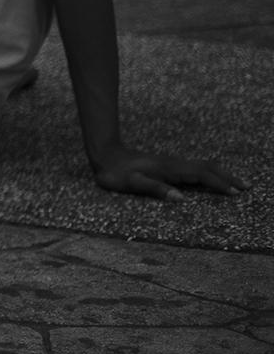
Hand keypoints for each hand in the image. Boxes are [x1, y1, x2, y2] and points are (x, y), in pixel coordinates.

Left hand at [92, 145, 243, 200]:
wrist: (105, 155)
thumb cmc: (116, 173)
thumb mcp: (131, 184)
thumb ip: (155, 189)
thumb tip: (181, 198)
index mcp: (169, 169)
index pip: (201, 175)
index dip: (219, 183)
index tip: (236, 193)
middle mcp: (174, 164)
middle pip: (207, 168)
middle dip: (228, 177)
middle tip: (247, 187)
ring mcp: (172, 164)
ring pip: (202, 167)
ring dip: (221, 174)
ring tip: (237, 184)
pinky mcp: (168, 165)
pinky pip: (195, 168)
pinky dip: (210, 173)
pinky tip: (212, 180)